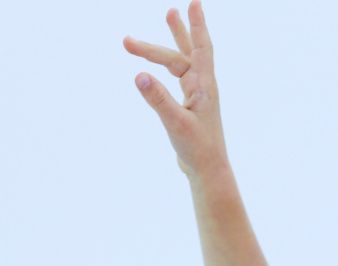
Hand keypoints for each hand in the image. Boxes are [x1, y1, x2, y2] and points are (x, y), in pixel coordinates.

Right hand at [124, 2, 228, 179]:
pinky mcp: (189, 106)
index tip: (194, 3)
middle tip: (127, 41)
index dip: (197, 25)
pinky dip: (166, 66)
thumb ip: (158, 100)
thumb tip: (139, 75)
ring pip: (181, 63)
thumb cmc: (198, 150)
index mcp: (204, 87)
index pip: (201, 48)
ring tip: (168, 15)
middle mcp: (202, 87)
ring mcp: (196, 96)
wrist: (207, 172)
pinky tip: (158, 63)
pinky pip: (177, 77)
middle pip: (182, 54)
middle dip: (160, 41)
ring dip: (168, 43)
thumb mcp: (176, 123)